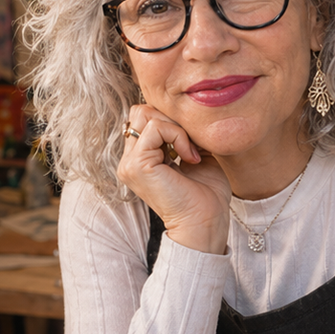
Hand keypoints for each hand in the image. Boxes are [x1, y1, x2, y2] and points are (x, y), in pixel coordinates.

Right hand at [117, 105, 230, 254]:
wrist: (205, 222)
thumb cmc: (206, 195)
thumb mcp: (196, 155)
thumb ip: (186, 134)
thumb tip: (187, 113)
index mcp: (140, 159)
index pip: (145, 118)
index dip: (171, 121)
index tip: (193, 145)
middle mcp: (129, 161)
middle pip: (140, 111)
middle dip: (170, 120)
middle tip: (191, 144)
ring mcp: (129, 163)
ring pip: (145, 114)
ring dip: (175, 127)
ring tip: (190, 152)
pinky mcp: (137, 165)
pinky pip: (155, 127)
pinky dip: (178, 136)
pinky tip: (190, 157)